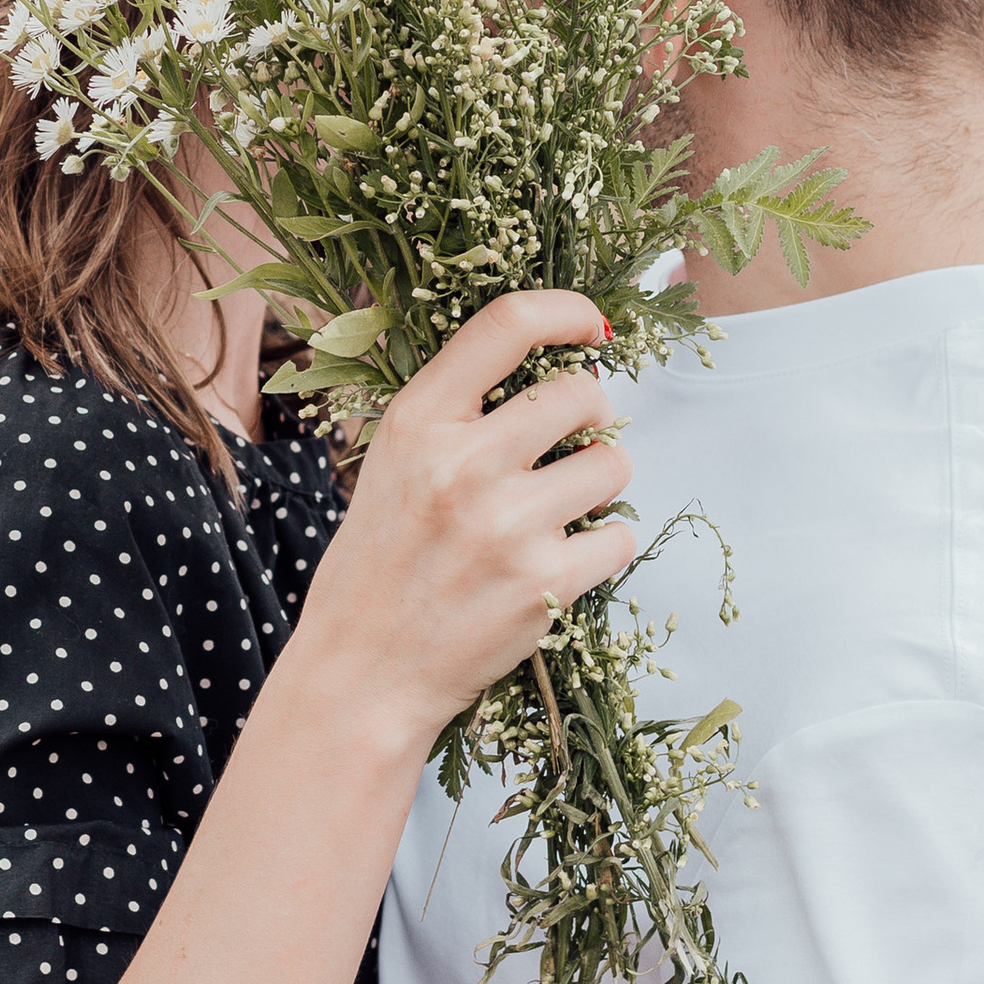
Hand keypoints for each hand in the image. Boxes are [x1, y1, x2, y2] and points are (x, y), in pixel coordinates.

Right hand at [289, 290, 635, 752]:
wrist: (361, 673)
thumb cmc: (379, 563)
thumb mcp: (391, 464)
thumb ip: (458, 414)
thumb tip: (562, 365)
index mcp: (417, 421)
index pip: (506, 325)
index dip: (565, 310)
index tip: (592, 325)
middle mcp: (462, 463)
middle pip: (581, 393)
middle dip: (591, 416)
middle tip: (569, 446)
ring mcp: (507, 525)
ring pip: (614, 464)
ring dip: (600, 484)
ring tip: (558, 512)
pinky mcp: (545, 585)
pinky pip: (621, 535)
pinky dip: (603, 546)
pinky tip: (559, 562)